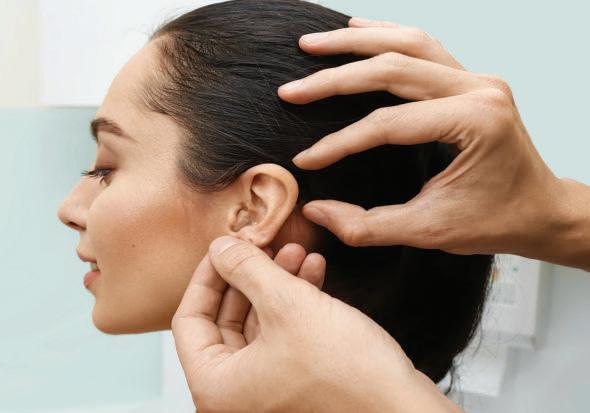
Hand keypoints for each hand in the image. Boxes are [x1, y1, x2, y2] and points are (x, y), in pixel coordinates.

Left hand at [172, 235, 460, 412]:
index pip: (189, 320)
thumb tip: (221, 247)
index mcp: (215, 387)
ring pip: (257, 326)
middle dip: (250, 275)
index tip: (226, 247)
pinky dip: (293, 306)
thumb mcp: (288, 305)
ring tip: (297, 251)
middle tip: (265, 244)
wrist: (403, 411)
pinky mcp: (294, 389)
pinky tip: (312, 274)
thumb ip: (246, 269)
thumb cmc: (349, 375)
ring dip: (276, 285)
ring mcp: (264, 395)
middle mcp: (233, 398)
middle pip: (224, 321)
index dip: (208, 275)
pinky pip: (281, 339)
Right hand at [279, 17, 589, 270]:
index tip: (306, 160)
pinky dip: (385, 35)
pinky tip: (356, 30)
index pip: (388, 124)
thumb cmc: (494, 220)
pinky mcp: (470, 78)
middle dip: (334, 78)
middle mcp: (478, 88)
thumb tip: (316, 211)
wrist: (540, 210)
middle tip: (291, 90)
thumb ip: (368, 226)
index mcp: (474, 122)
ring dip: (355, 42)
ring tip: (311, 44)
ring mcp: (476, 77)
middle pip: (392, 68)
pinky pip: (423, 44)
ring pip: (406, 42)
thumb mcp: (429, 232)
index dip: (340, 143)